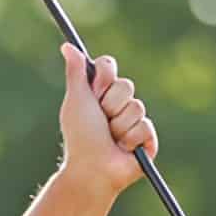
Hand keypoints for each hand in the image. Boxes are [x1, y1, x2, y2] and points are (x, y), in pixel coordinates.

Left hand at [57, 45, 155, 193]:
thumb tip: (67, 46)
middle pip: (126, 85)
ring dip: (119, 124)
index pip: (109, 67)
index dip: (103, 78)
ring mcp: (134, 121)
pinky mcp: (148, 138)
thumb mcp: (77, 100)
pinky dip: (130, 138)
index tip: (94, 91)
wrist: (92, 169)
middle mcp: (119, 104)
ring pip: (137, 106)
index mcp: (101, 93)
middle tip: (101, 119)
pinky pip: (145, 125)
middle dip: (111, 104)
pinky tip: (123, 149)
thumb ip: (76, 73)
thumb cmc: (80, 136)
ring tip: (111, 138)